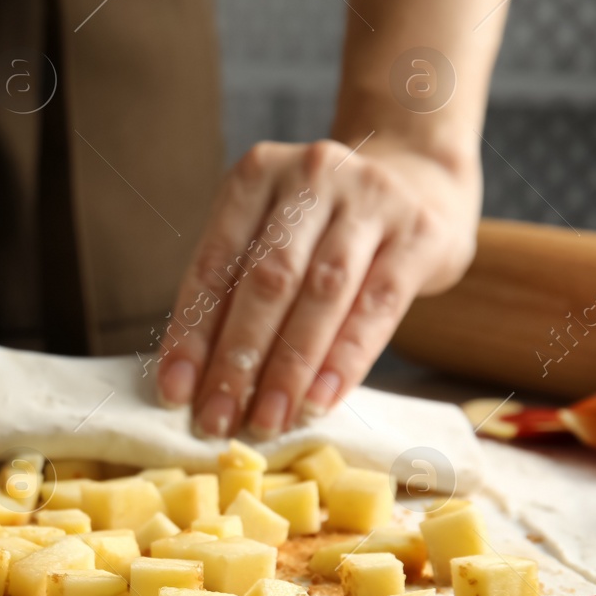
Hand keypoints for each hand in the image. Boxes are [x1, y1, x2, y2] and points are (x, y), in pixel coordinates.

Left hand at [153, 138, 478, 437]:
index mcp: (256, 174)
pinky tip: (319, 401)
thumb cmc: (325, 228)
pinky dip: (344, 360)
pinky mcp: (419, 232)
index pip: (212, 264)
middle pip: (266, 280)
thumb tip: (195, 380)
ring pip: (320, 294)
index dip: (191, 333)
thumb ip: (237, 290)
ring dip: (288, 368)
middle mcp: (311, 175)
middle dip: (237, 359)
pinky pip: (377, 306)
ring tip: (266, 420)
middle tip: (217, 420)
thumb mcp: (273, 235)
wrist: (421, 186)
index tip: (173, 392)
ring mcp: (370, 197)